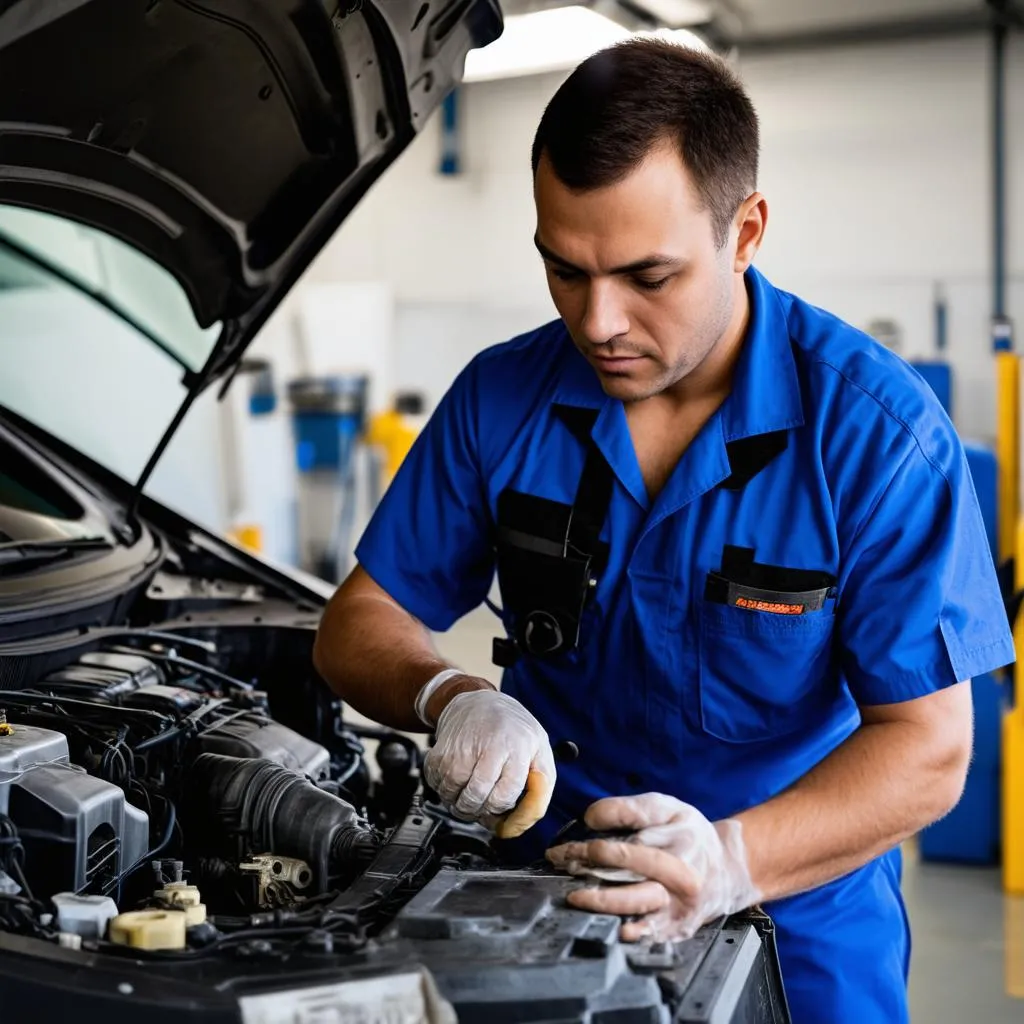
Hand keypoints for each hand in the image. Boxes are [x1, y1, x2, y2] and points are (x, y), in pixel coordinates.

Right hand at [423, 690, 555, 834]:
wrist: (477, 701)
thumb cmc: (511, 728)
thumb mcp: (540, 749)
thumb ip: (542, 786)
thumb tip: (526, 819)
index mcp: (517, 747)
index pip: (505, 795)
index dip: (502, 808)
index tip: (501, 804)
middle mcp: (488, 747)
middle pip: (476, 798)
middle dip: (480, 810)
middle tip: (484, 804)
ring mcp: (461, 749)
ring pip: (453, 796)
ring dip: (460, 804)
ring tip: (471, 792)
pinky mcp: (440, 751)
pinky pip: (436, 786)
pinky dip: (444, 791)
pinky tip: (457, 781)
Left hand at [545, 793, 759, 940]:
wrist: (727, 870)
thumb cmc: (688, 835)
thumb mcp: (667, 808)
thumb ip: (629, 808)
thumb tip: (591, 817)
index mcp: (680, 838)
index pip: (635, 835)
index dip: (601, 838)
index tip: (575, 839)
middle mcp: (682, 871)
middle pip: (634, 867)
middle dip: (593, 863)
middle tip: (566, 861)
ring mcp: (680, 902)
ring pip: (640, 902)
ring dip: (604, 899)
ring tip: (576, 895)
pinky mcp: (678, 927)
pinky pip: (652, 933)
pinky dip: (632, 932)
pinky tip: (614, 929)